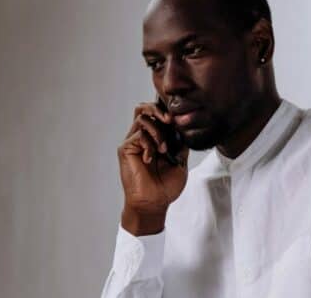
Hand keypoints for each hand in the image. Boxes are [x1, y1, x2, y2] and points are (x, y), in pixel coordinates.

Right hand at [117, 102, 188, 235]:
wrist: (155, 203)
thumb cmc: (167, 186)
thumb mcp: (180, 161)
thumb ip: (181, 143)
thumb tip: (184, 127)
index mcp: (156, 138)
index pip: (157, 114)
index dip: (166, 110)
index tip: (179, 118)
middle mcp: (143, 137)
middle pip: (143, 108)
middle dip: (157, 108)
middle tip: (169, 120)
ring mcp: (133, 142)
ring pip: (142, 118)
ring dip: (156, 130)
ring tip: (162, 149)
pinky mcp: (126, 149)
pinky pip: (138, 135)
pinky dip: (148, 144)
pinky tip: (151, 158)